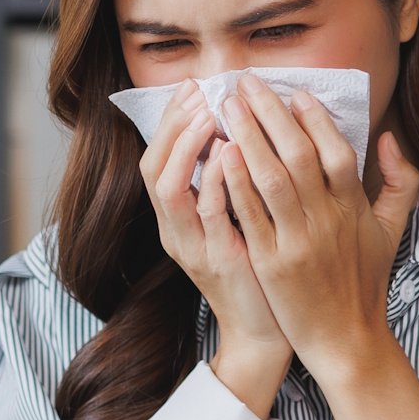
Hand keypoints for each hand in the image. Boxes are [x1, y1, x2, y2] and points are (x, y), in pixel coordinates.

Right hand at [139, 85, 291, 417]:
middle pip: (152, 168)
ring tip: (208, 114)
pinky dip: (215, 180)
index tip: (191, 89)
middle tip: (197, 93)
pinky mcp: (219, 260)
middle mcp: (175, 232)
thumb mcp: (234, 223)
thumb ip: (226, 185)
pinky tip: (231, 153)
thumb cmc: (257, 271)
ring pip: (170, 188)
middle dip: (173, 126)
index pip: (155, 161)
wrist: (266, 330)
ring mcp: (193, 247)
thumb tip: (235, 133)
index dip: (170, 124)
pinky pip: (208, 214)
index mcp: (177, 221)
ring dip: (187, 147)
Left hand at [211, 85, 418, 419]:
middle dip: (271, 113)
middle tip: (247, 83)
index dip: (316, 118)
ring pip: (272, 177)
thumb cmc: (366, 282)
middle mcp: (327, 219)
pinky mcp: (273, 263)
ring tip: (229, 106)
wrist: (347, 339)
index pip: (337, 150)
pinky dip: (236, 182)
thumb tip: (391, 136)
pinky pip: (251, 215)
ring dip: (248, 136)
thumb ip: (402, 180)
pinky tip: (221, 154)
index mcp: (354, 208)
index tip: (294, 92)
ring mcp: (298, 240)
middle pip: (299, 153)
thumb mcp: (393, 229)